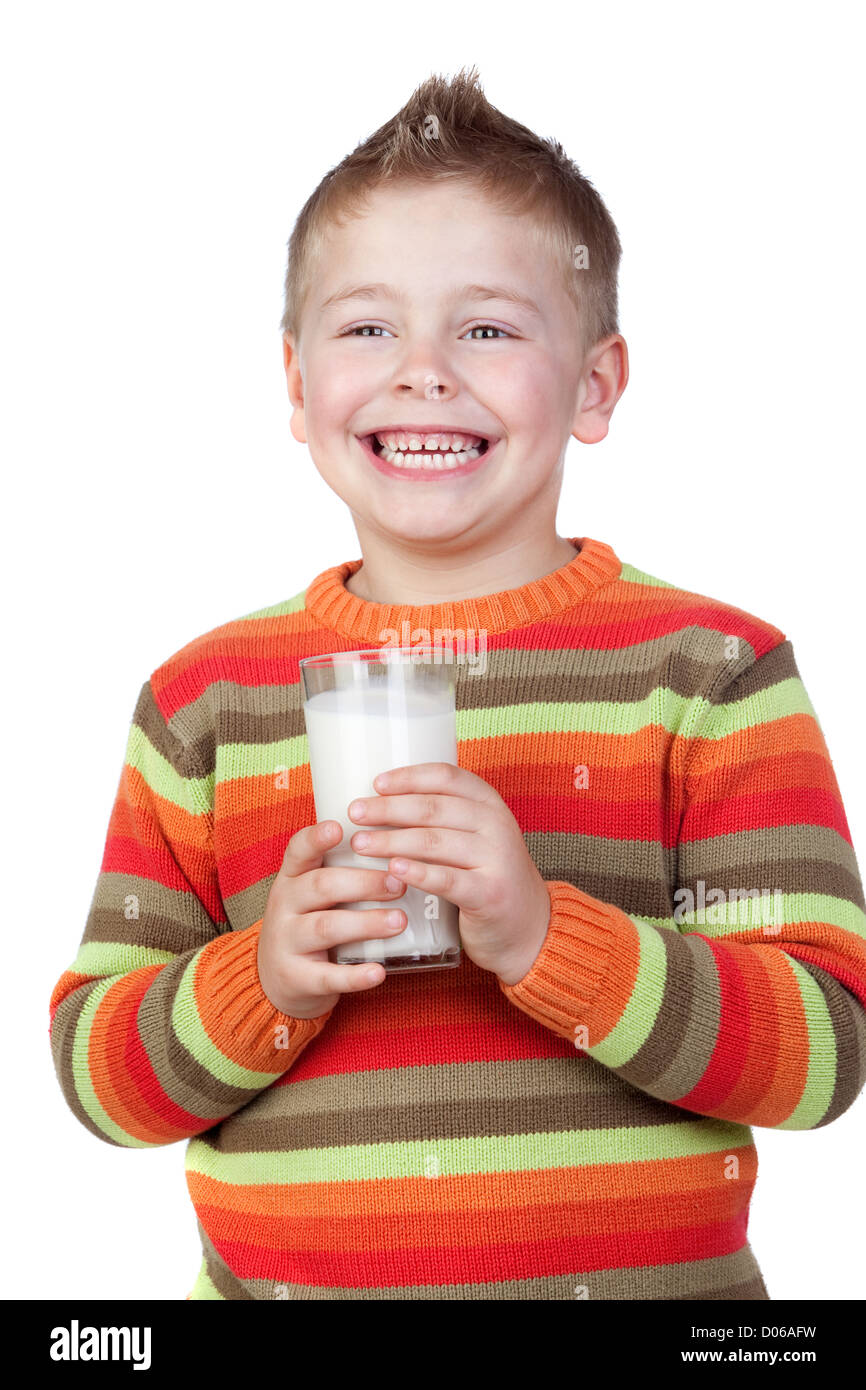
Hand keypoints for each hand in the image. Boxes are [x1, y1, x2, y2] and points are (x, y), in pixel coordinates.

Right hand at [257, 820, 409, 1018]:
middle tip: (399, 883)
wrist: (275, 980)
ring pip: (325, 928)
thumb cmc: (308, 923)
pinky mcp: (297, 979)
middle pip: (321, 886)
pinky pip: (327, 977)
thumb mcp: (311, 893)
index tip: (339, 828)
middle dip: (363, 883)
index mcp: (291, 878)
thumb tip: (398, 843)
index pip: (298, 850)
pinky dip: (354, 976)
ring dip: (365, 923)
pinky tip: (379, 972)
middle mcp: (284, 906)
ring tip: (399, 921)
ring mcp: (287, 943)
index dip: (316, 838)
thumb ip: (340, 870)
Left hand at [346, 762, 551, 984]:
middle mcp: (496, 825)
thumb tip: (380, 804)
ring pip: (434, 841)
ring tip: (360, 843)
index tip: (376, 783)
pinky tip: (392, 869)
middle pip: (433, 807)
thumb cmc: (487, 877)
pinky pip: (447, 880)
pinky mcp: (490, 894)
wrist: (530, 927)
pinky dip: (417, 873)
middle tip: (355, 812)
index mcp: (489, 803)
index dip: (408, 777)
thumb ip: (445, 820)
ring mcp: (496, 859)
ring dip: (391, 840)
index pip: (446, 776)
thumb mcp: (478, 837)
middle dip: (388, 808)